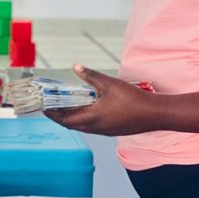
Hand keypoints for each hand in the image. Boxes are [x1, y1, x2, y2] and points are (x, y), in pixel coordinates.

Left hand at [43, 65, 158, 136]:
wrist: (155, 114)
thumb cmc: (133, 100)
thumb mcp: (110, 84)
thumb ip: (91, 76)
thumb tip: (76, 67)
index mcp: (92, 118)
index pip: (65, 119)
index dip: (52, 114)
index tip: (43, 107)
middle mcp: (96, 128)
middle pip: (71, 124)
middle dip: (59, 116)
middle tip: (51, 106)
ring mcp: (104, 131)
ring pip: (82, 126)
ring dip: (72, 118)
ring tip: (66, 107)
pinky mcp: (112, 130)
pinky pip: (92, 127)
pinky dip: (83, 119)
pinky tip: (87, 110)